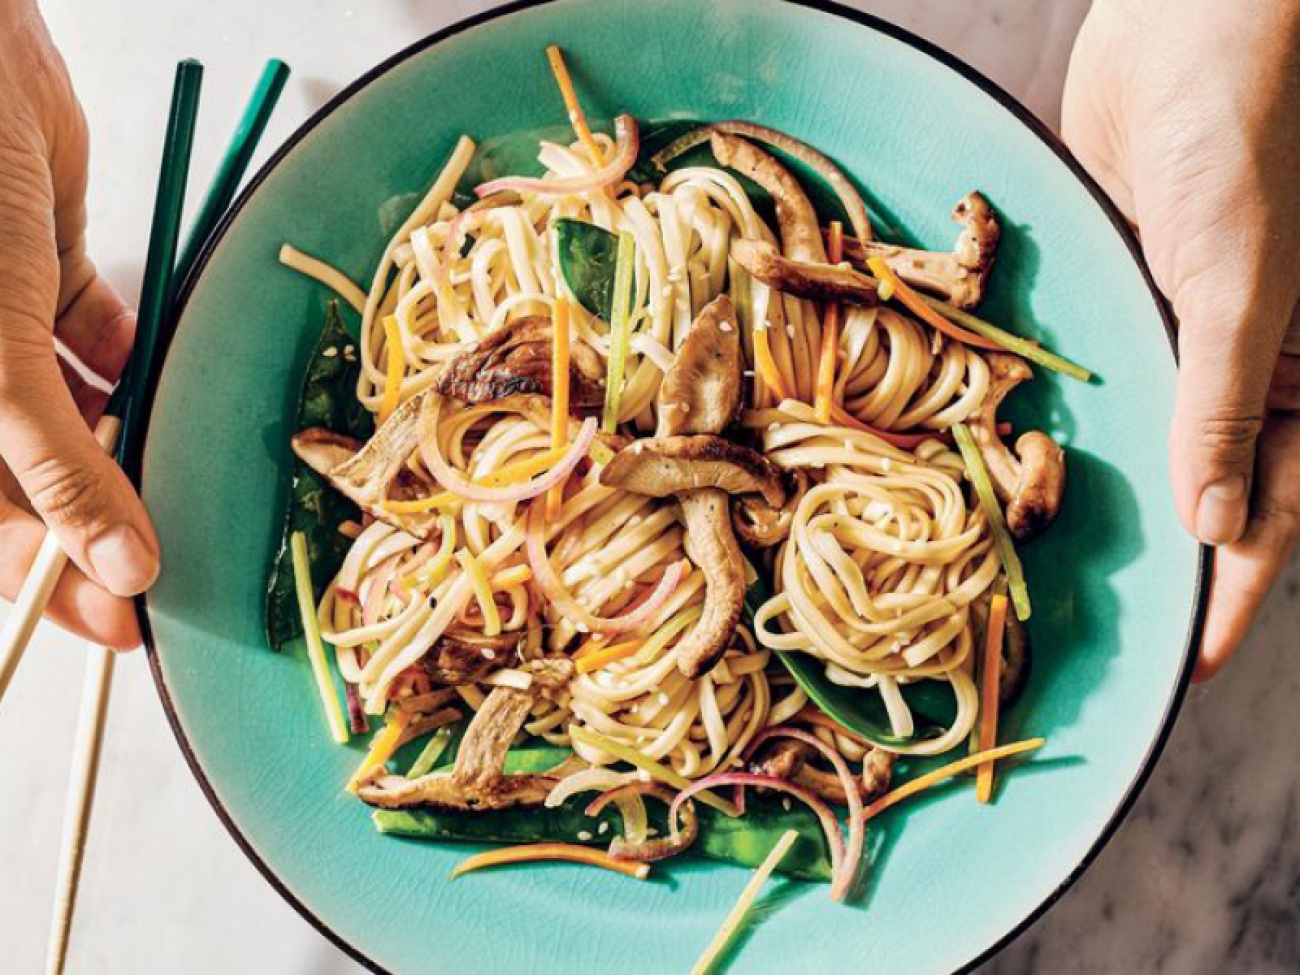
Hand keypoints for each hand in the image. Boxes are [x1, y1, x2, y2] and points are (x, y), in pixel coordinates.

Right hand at [0, 1, 157, 648]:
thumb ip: (57, 469)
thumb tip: (115, 572)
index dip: (51, 584)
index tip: (130, 625)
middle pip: (34, 486)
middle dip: (103, 523)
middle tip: (176, 567)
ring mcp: (2, 328)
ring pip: (73, 417)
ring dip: (125, 445)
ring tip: (174, 477)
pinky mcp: (49, 277)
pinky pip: (97, 344)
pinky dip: (131, 367)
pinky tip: (152, 384)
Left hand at [1063, 0, 1299, 678]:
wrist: (1191, 31)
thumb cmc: (1247, 150)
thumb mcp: (1238, 291)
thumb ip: (1222, 408)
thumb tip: (1216, 529)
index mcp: (1298, 375)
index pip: (1270, 508)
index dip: (1236, 588)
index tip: (1191, 658)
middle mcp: (1238, 363)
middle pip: (1201, 482)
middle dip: (1162, 549)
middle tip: (1103, 615)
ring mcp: (1172, 328)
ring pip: (1140, 431)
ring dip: (1104, 483)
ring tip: (1046, 552)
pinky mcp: (1117, 287)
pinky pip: (1096, 366)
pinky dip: (1065, 408)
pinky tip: (1017, 451)